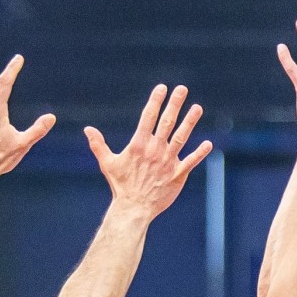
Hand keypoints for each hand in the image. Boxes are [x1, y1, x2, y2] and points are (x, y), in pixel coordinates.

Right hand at [85, 85, 212, 217]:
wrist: (134, 208)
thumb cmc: (120, 185)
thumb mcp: (107, 163)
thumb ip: (99, 144)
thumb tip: (87, 129)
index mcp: (139, 144)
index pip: (148, 117)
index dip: (156, 101)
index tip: (162, 88)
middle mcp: (155, 150)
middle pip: (167, 122)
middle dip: (174, 104)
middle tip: (182, 89)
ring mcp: (167, 162)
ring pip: (181, 137)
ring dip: (190, 122)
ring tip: (197, 107)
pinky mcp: (177, 175)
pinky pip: (191, 161)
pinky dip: (200, 153)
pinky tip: (208, 143)